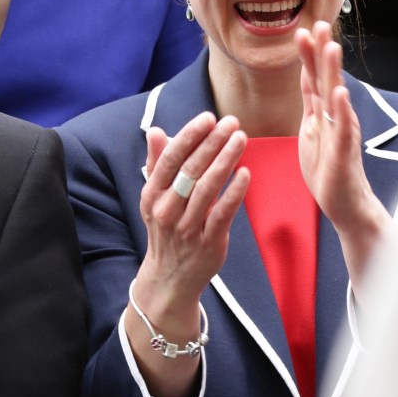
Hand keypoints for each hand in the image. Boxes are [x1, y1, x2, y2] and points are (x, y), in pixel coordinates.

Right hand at [137, 112, 248, 310]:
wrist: (169, 278)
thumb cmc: (166, 229)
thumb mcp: (155, 198)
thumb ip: (157, 164)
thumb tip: (156, 131)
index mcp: (152, 195)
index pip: (170, 159)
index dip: (189, 136)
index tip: (208, 118)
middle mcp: (167, 210)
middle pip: (190, 170)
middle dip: (212, 143)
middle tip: (232, 122)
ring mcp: (187, 228)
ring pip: (207, 188)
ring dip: (225, 160)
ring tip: (241, 139)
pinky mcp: (208, 243)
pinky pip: (222, 214)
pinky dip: (234, 192)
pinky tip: (245, 173)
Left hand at [296, 21, 390, 236]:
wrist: (346, 204)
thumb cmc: (329, 169)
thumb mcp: (312, 131)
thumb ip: (311, 104)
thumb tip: (307, 76)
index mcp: (323, 113)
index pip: (314, 78)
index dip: (308, 55)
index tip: (302, 29)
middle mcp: (335, 116)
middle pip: (327, 79)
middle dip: (323, 52)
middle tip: (322, 24)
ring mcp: (342, 132)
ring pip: (337, 97)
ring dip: (334, 72)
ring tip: (332, 48)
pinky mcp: (345, 151)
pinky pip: (344, 127)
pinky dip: (342, 109)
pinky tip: (340, 91)